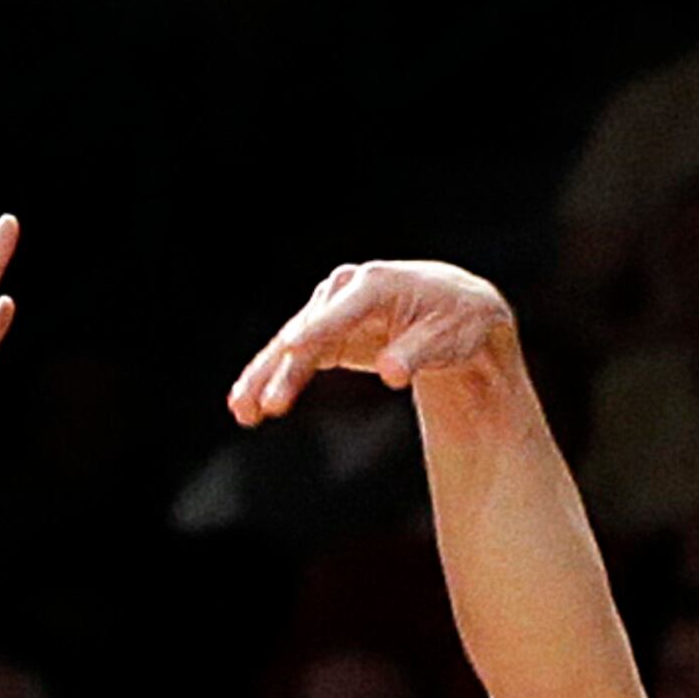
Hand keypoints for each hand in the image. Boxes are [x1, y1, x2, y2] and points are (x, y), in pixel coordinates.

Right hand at [229, 258, 515, 426]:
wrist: (452, 311)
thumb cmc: (456, 321)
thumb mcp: (448, 337)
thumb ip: (416, 353)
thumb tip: (391, 372)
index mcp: (376, 285)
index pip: (342, 309)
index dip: (318, 330)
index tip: (292, 350)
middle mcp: (345, 292)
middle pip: (306, 331)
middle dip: (284, 368)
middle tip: (269, 405)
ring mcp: (330, 312)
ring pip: (290, 347)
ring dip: (264, 379)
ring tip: (242, 412)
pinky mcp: (325, 334)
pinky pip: (292, 360)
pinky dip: (271, 381)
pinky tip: (248, 406)